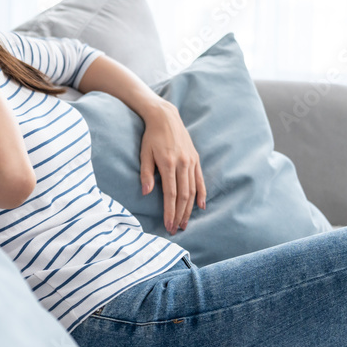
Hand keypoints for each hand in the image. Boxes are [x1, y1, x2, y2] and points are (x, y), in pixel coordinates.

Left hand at [139, 100, 206, 234]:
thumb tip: (146, 193)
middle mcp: (182, 164)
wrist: (165, 117)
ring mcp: (191, 161)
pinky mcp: (195, 159)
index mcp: (168, 164)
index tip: (168, 225)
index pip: (170, 194)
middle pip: (184, 195)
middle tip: (176, 229)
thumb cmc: (151, 137)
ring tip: (185, 223)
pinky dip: (201, 194)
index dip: (170, 212)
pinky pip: (200, 179)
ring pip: (193, 190)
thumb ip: (146, 173)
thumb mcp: (144, 153)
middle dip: (180, 215)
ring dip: (189, 209)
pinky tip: (200, 206)